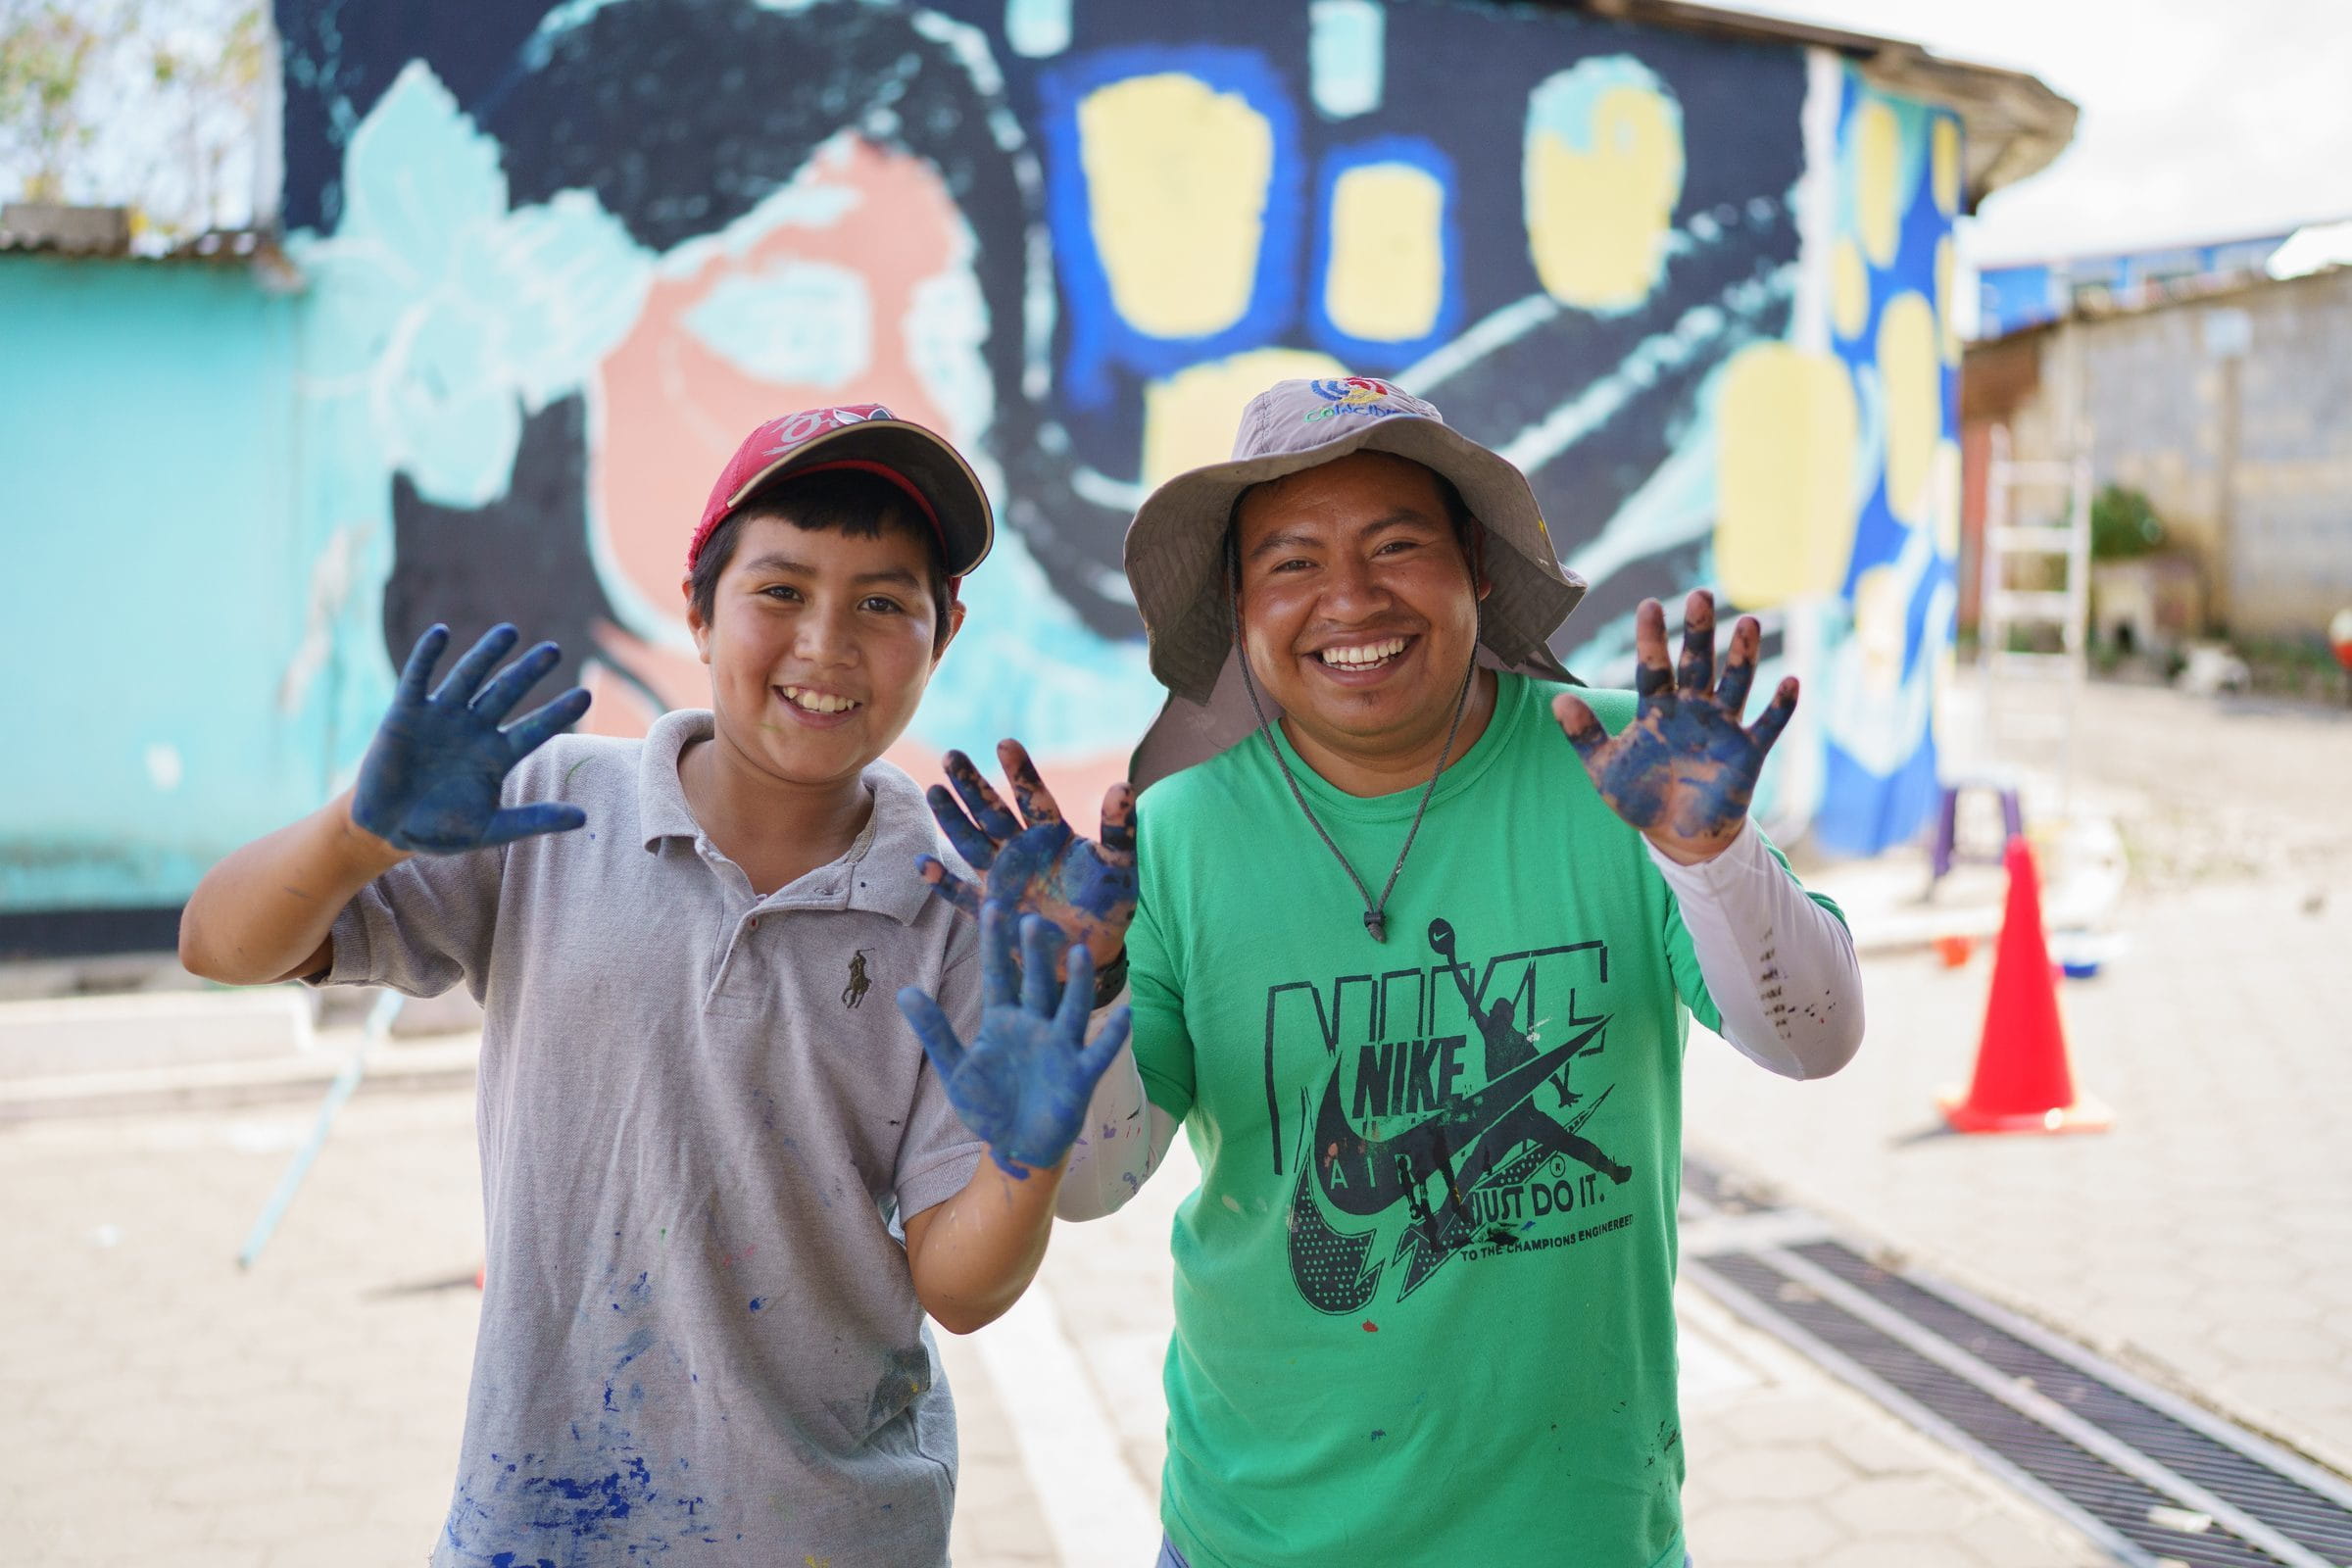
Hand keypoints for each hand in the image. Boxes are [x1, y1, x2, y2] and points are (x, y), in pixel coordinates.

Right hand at [351, 624, 592, 854]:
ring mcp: (442, 717)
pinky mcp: (406, 712)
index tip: (585, 695)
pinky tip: (441, 633)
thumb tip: (584, 819)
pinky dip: (428, 655)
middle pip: (507, 693)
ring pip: (469, 677)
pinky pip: (418, 678)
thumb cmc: (441, 829)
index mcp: (498, 754)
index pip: (535, 729)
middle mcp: (474, 728)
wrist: (386, 829)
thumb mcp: (491, 828)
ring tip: (509, 632)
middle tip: (553, 650)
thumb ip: (534, 820)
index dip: (557, 713)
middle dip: (528, 672)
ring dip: (487, 654)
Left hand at [896, 902, 1134, 1178]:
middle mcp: (1035, 1026)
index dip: (995, 944)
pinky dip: (1112, 1035)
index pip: (998, 975)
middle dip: (1036, 954)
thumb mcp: (956, 1069)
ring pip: (1071, 1008)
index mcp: (1003, 1021)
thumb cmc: (988, 1105)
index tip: (993, 908)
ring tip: (1080, 951)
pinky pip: (1099, 1052)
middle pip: (1036, 983)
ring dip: (1077, 982)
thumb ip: (935, 1031)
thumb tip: (904, 991)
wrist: (1017, 1145)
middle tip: (1033, 920)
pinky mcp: (1080, 1075)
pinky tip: (1125, 1014)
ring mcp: (1060, 1048)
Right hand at [919, 740, 1135, 976]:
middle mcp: (1020, 848)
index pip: (1032, 797)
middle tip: (951, 755)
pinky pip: (960, 893)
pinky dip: (942, 881)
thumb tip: (1124, 785)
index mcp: (1051, 833)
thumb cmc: (1107, 903)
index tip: (1006, 743)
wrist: (1089, 950)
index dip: (1020, 772)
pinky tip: (923, 863)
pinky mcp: (989, 909)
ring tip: (934, 789)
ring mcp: (1001, 877)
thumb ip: (1118, 828)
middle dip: (972, 784)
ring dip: (952, 818)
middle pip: (992, 811)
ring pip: (970, 841)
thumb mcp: (1120, 865)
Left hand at [1553, 590, 1795, 863]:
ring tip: (1747, 622)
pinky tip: (1790, 681)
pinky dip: (1780, 706)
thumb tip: (1557, 702)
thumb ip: (1584, 736)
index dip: (1652, 639)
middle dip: (1699, 632)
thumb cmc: (1641, 796)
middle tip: (1700, 596)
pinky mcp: (1748, 752)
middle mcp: (1692, 709)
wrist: (1678, 835)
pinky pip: (1768, 725)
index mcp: (1657, 708)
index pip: (1653, 667)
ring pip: (1735, 683)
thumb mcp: (1605, 768)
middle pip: (1697, 663)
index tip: (1649, 605)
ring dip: (1743, 655)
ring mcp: (1722, 727)